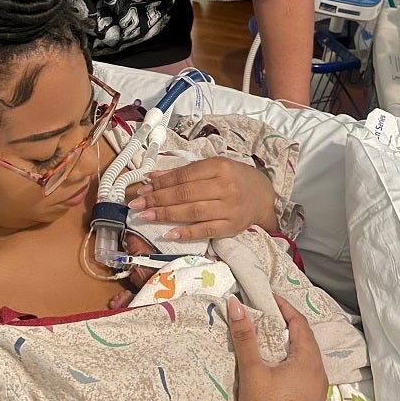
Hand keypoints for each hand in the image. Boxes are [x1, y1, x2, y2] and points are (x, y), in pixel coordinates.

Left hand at [127, 157, 276, 240]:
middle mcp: (225, 186)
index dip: (161, 182)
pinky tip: (169, 234)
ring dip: (165, 214)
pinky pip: (205, 231)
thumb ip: (185, 171)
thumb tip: (154, 176)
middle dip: (158, 199)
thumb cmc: (233, 177)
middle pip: (185, 194)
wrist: (263, 196)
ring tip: (145, 216)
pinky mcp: (232, 227)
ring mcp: (229, 208)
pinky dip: (186, 233)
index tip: (143, 188)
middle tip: (137, 203)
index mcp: (219, 166)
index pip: (184, 175)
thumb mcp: (213, 167)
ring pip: (192, 212)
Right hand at [228, 293, 327, 400]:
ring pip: (304, 353)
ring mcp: (317, 387)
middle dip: (284, 322)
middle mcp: (318, 372)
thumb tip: (236, 305)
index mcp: (309, 361)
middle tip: (263, 313)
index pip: (299, 322)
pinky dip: (290, 357)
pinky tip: (274, 362)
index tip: (267, 297)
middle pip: (304, 337)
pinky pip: (304, 368)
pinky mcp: (312, 399)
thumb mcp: (252, 372)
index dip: (283, 306)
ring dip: (287, 340)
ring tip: (266, 335)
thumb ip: (245, 337)